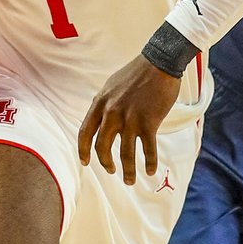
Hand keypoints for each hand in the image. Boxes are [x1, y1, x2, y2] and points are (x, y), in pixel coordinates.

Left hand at [78, 55, 182, 184]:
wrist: (159, 62)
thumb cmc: (137, 73)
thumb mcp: (111, 87)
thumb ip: (105, 105)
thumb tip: (102, 122)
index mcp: (100, 104)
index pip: (85, 132)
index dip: (83, 150)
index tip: (85, 162)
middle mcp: (112, 113)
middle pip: (102, 147)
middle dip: (105, 163)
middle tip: (111, 171)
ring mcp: (130, 118)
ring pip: (125, 153)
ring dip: (127, 171)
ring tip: (130, 180)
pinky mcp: (149, 122)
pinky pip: (147, 148)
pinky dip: (149, 162)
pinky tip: (150, 170)